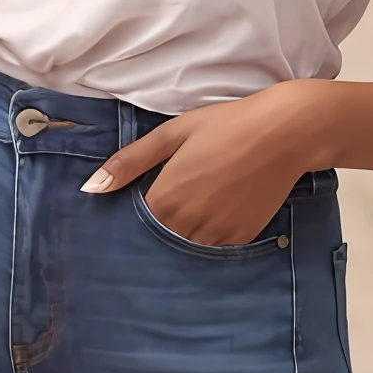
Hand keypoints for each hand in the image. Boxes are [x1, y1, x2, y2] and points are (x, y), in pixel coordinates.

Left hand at [80, 79, 335, 246]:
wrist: (282, 132)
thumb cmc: (224, 126)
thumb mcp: (173, 134)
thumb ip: (131, 161)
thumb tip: (90, 187)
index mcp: (167, 198)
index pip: (137, 223)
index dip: (138, 211)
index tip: (143, 197)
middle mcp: (190, 225)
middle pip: (162, 237)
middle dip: (161, 224)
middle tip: (172, 197)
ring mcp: (218, 235)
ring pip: (188, 247)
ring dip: (185, 232)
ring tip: (196, 201)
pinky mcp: (242, 238)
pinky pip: (216, 247)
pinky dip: (211, 233)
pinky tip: (218, 207)